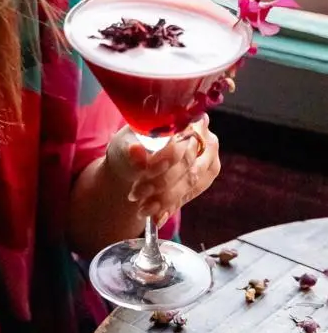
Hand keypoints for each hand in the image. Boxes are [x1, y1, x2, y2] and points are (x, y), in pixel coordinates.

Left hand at [105, 114, 219, 228]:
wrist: (135, 159)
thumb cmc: (131, 146)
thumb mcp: (124, 146)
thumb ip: (131, 152)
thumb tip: (134, 151)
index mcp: (179, 116)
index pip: (178, 140)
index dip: (162, 160)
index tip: (141, 174)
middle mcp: (200, 131)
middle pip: (187, 162)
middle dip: (160, 183)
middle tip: (136, 196)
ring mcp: (208, 153)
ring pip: (192, 179)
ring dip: (166, 199)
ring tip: (143, 210)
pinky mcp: (208, 171)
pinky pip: (194, 192)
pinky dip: (173, 205)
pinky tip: (157, 216)